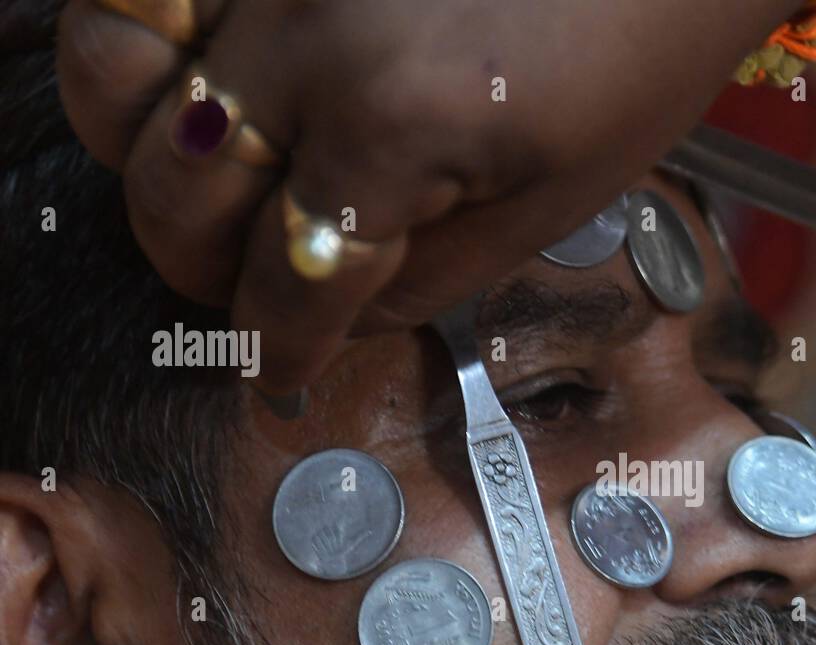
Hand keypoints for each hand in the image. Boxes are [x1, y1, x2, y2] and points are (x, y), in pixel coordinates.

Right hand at [55, 0, 800, 394]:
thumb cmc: (636, 57)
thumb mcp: (554, 203)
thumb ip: (428, 279)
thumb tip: (332, 320)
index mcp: (392, 127)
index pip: (291, 285)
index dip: (279, 349)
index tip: (277, 371)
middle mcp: (303, 36)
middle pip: (180, 201)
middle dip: (207, 275)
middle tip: (254, 288)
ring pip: (114, 79)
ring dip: (147, 165)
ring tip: (210, 189)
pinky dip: (138, 45)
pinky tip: (195, 84)